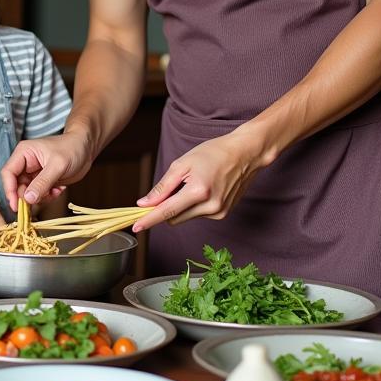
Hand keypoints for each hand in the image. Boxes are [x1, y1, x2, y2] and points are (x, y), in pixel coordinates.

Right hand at [0, 132, 92, 209]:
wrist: (86, 148)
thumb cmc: (72, 148)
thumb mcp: (57, 166)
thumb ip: (42, 183)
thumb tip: (27, 199)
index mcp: (23, 153)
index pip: (8, 173)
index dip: (9, 190)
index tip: (16, 205)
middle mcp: (25, 163)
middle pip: (16, 186)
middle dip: (27, 196)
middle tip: (40, 200)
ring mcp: (33, 173)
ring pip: (27, 193)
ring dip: (40, 197)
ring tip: (54, 191)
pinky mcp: (42, 181)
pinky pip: (38, 195)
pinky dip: (48, 197)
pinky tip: (58, 189)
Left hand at [133, 129, 263, 230]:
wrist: (245, 153)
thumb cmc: (213, 154)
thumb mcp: (182, 164)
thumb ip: (162, 187)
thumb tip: (144, 203)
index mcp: (198, 192)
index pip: (167, 211)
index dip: (149, 220)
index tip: (135, 227)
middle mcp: (210, 206)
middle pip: (174, 218)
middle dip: (163, 210)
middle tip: (160, 195)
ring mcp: (219, 212)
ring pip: (185, 217)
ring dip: (180, 206)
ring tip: (192, 183)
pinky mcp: (224, 214)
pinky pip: (198, 214)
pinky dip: (193, 205)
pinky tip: (202, 189)